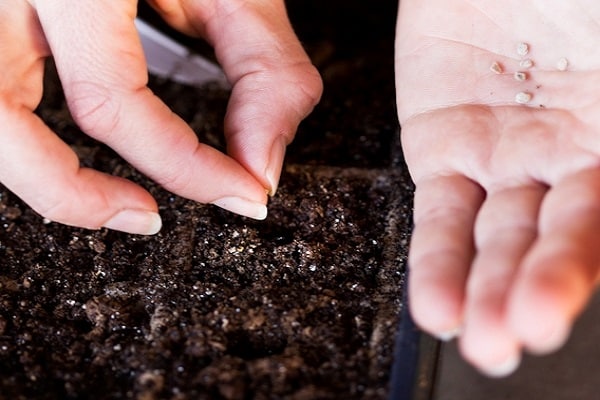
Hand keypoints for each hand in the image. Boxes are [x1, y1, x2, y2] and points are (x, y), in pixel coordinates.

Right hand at [0, 0, 321, 233]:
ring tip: (112, 204)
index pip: (112, 102)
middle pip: (4, 125)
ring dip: (40, 180)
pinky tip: (77, 151)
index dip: (185, 167)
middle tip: (150, 218)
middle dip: (80, 196)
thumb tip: (261, 166)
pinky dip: (31, 136)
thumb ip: (263, 69)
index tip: (245, 193)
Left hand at [396, 0, 599, 375]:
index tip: (545, 318)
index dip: (570, 273)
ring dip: (476, 289)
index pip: (592, 228)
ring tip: (467, 334)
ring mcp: (498, 159)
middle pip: (541, 243)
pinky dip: (434, 258)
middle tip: (501, 342)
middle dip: (520, 294)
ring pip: (487, 238)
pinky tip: (434, 303)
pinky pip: (438, 213)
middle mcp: (560, 162)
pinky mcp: (441, 148)